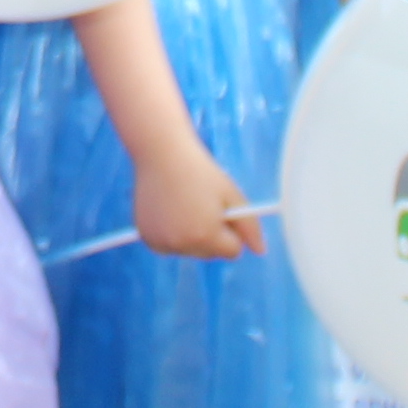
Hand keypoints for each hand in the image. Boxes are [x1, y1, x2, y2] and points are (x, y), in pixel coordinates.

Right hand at [131, 143, 266, 261]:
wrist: (162, 154)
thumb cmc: (200, 172)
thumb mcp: (231, 194)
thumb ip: (249, 226)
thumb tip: (260, 251)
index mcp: (206, 236)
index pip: (232, 251)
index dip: (231, 230)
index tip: (222, 210)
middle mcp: (181, 245)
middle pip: (210, 254)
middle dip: (211, 235)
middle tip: (202, 205)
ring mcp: (161, 243)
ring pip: (190, 250)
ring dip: (192, 236)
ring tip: (184, 205)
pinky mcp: (146, 237)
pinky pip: (170, 246)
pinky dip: (173, 235)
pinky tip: (169, 211)